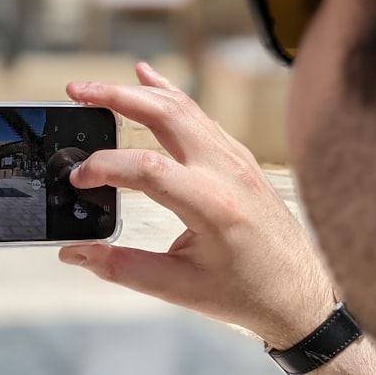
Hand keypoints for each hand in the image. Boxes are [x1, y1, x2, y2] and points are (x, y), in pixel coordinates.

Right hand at [58, 62, 334, 349]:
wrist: (301, 295)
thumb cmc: (247, 292)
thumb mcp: (179, 289)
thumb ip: (120, 268)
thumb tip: (73, 253)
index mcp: (212, 205)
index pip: (146, 167)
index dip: (103, 167)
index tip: (78, 179)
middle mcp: (226, 171)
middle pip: (165, 113)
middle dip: (115, 96)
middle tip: (76, 91)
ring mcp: (236, 159)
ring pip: (183, 106)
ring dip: (137, 90)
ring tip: (97, 86)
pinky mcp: (238, 157)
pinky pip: (199, 115)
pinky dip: (168, 95)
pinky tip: (147, 80)